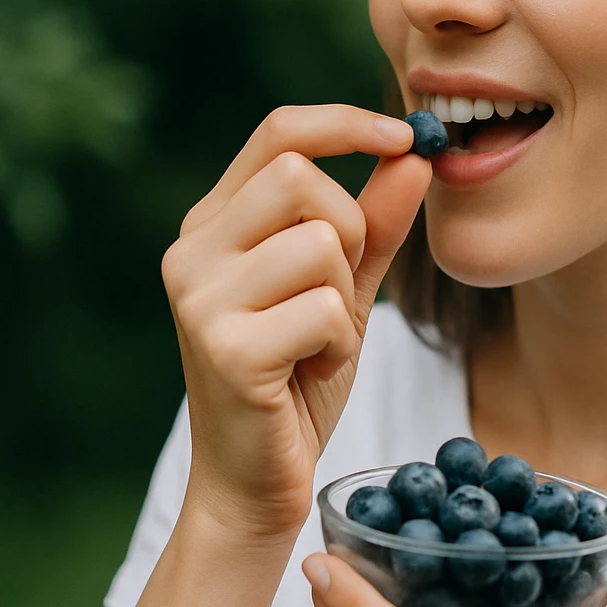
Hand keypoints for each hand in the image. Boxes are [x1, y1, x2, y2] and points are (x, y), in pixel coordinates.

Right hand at [160, 104, 432, 541]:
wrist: (254, 483)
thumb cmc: (295, 381)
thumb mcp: (341, 290)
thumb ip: (376, 224)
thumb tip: (414, 156)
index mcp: (214, 223)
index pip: (278, 133)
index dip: (348, 123)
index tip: (406, 136)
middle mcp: (192, 250)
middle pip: (300, 178)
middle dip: (351, 229)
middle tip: (339, 291)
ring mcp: (200, 299)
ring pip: (320, 242)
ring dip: (345, 301)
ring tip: (320, 343)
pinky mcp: (223, 348)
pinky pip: (323, 308)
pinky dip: (340, 344)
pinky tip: (312, 371)